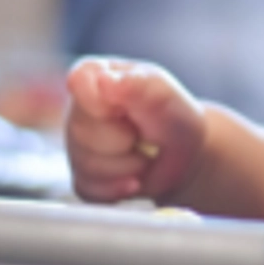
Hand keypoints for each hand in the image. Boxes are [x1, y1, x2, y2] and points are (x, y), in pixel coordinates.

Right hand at [65, 57, 205, 203]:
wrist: (186, 155)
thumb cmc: (174, 115)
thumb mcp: (164, 93)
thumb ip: (137, 84)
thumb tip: (103, 80)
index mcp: (95, 76)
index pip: (79, 81)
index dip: (103, 103)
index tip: (126, 110)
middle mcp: (79, 110)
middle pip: (80, 131)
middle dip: (122, 139)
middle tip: (143, 134)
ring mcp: (77, 145)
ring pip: (85, 164)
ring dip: (126, 165)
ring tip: (143, 154)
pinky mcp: (82, 177)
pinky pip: (89, 189)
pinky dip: (118, 187)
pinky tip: (135, 178)